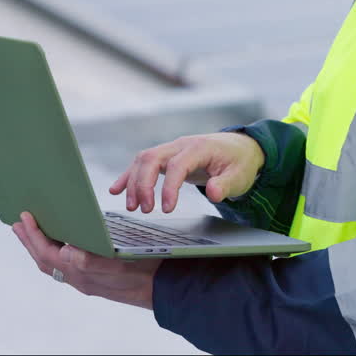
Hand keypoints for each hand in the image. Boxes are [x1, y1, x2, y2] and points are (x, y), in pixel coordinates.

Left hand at [12, 212, 159, 308]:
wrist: (163, 288)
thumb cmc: (145, 272)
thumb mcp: (120, 263)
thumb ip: (92, 262)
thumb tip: (65, 252)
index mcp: (82, 275)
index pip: (48, 254)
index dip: (34, 236)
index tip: (24, 217)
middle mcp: (80, 279)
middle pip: (45, 260)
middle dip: (29, 241)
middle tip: (17, 223)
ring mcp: (85, 280)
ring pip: (52, 264)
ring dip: (38, 246)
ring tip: (28, 231)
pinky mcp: (93, 277)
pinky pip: (63, 265)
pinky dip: (53, 251)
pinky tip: (57, 242)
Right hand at [109, 132, 263, 212]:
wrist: (239, 147)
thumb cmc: (239, 162)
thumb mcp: (240, 175)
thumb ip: (227, 184)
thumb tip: (213, 193)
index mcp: (199, 148)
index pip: (177, 165)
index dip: (169, 187)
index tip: (167, 209)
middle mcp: (180, 145)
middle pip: (152, 158)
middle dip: (143, 184)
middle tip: (144, 210)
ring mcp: (171, 149)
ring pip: (143, 160)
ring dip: (134, 182)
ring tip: (132, 207)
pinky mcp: (166, 157)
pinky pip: (142, 163)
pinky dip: (128, 176)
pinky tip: (116, 190)